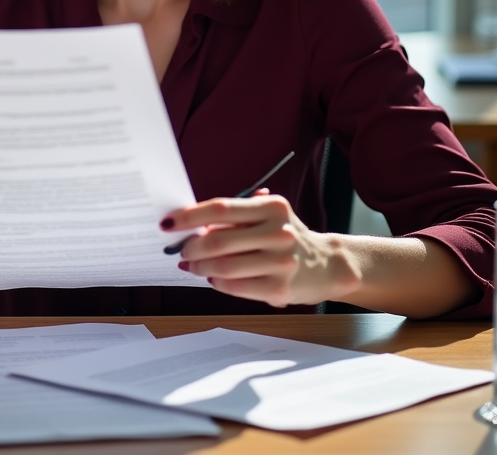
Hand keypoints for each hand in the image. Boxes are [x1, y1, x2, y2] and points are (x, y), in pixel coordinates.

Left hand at [161, 191, 360, 307]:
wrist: (327, 264)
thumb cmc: (286, 236)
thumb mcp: (268, 215)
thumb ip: (235, 216)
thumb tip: (191, 224)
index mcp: (272, 207)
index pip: (221, 208)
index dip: (190, 216)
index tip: (169, 222)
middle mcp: (278, 232)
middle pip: (218, 239)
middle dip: (191, 247)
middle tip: (181, 251)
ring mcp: (280, 262)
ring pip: (223, 266)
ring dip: (200, 267)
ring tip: (193, 266)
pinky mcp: (279, 288)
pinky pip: (234, 287)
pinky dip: (216, 283)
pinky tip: (212, 278)